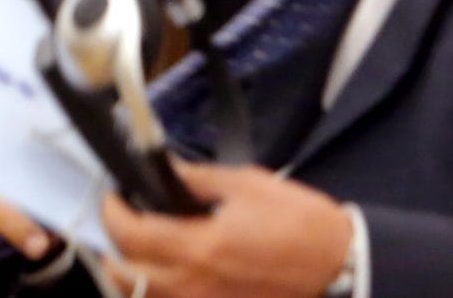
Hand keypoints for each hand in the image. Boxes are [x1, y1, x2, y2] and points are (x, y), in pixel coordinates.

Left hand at [100, 162, 351, 297]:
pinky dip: (161, 292)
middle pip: (125, 275)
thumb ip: (195, 179)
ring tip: (144, 248)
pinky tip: (171, 273)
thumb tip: (161, 167)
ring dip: (133, 274)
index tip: (114, 196)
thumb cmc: (300, 223)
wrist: (341, 268)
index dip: (111, 213)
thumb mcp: (246, 186)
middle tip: (127, 220)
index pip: (128, 235)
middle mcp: (194, 287)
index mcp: (198, 247)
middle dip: (116, 246)